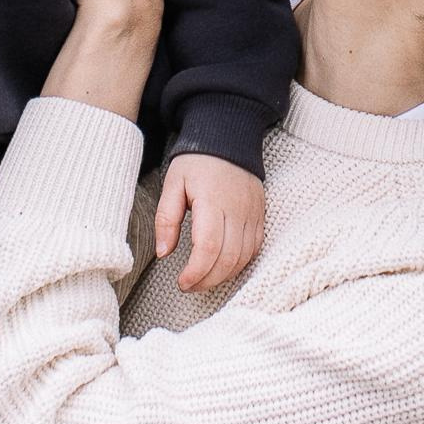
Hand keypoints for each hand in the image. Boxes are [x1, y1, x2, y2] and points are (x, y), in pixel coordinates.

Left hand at [155, 151, 263, 294]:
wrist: (228, 138)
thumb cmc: (196, 162)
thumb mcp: (173, 184)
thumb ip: (166, 218)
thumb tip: (163, 253)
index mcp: (213, 201)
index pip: (209, 248)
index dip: (196, 272)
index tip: (181, 282)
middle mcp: (237, 210)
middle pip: (228, 259)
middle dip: (207, 280)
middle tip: (189, 285)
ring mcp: (252, 213)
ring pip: (244, 258)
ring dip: (223, 276)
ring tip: (203, 279)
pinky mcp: (260, 215)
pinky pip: (255, 248)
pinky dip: (240, 264)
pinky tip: (223, 267)